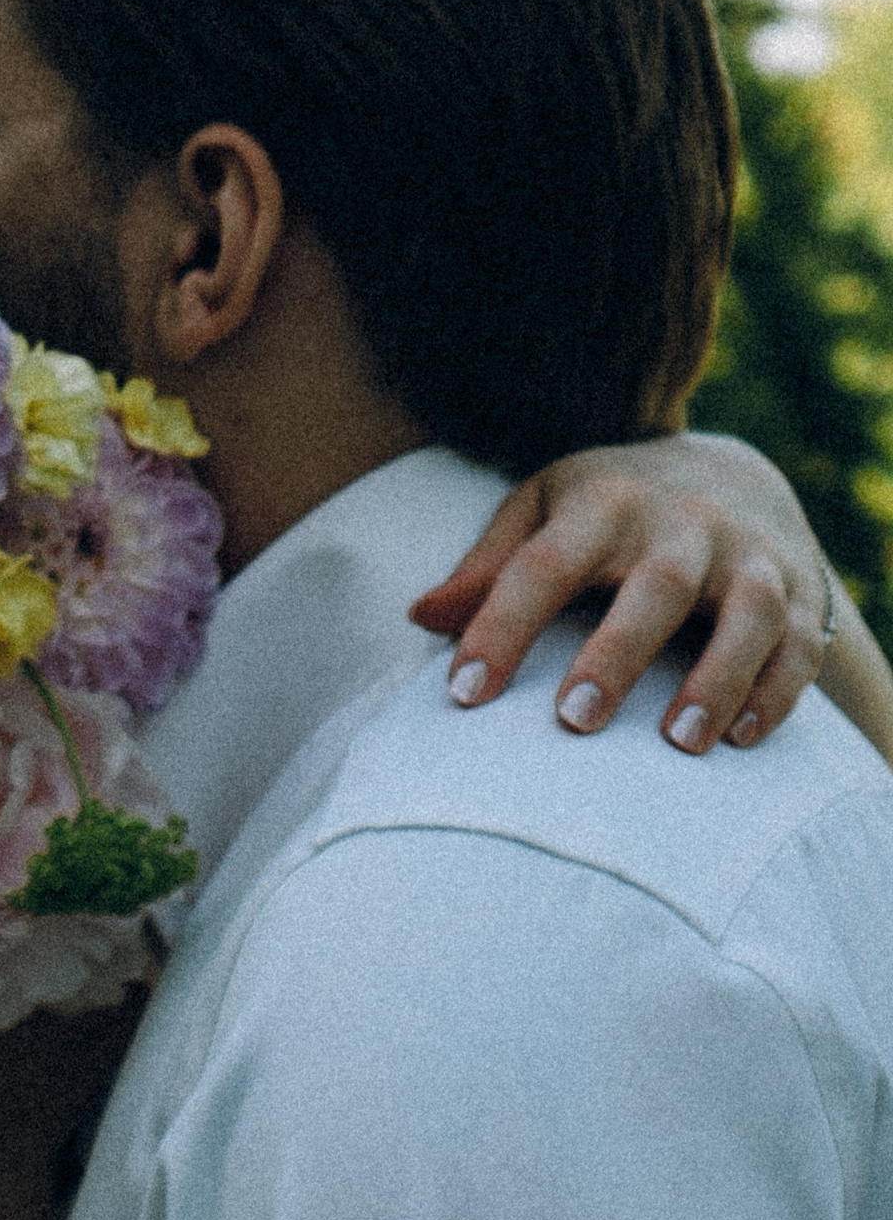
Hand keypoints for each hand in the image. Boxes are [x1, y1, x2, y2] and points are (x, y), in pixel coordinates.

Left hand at [410, 432, 831, 752]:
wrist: (732, 475)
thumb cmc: (611, 510)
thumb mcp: (544, 511)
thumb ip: (488, 566)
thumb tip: (419, 617)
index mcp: (603, 502)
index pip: (543, 564)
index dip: (501, 626)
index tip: (463, 692)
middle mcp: (681, 524)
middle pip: (654, 585)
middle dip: (616, 653)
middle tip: (573, 720)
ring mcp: (748, 556)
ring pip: (746, 612)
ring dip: (717, 678)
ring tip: (678, 744)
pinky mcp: (801, 591)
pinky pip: (798, 642)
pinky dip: (775, 691)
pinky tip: (740, 740)